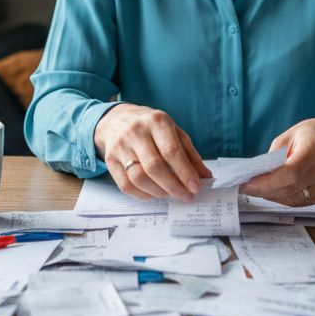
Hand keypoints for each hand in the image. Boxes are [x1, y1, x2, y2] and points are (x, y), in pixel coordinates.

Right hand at [94, 104, 211, 200]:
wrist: (116, 119)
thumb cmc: (151, 127)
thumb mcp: (173, 131)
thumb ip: (189, 153)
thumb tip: (204, 176)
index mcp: (157, 121)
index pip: (171, 151)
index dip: (185, 172)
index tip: (196, 187)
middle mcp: (136, 132)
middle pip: (154, 166)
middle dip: (173, 186)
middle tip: (186, 196)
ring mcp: (120, 146)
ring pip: (138, 178)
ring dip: (159, 192)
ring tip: (171, 194)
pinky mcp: (110, 160)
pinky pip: (125, 185)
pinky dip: (142, 195)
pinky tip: (154, 194)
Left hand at [240, 117, 314, 205]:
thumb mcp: (292, 134)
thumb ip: (275, 154)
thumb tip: (258, 173)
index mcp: (314, 149)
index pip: (289, 173)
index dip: (266, 182)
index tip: (247, 184)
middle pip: (290, 189)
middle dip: (264, 191)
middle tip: (245, 187)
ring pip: (294, 199)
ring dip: (273, 196)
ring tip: (258, 189)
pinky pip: (303, 201)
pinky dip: (286, 198)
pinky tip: (276, 191)